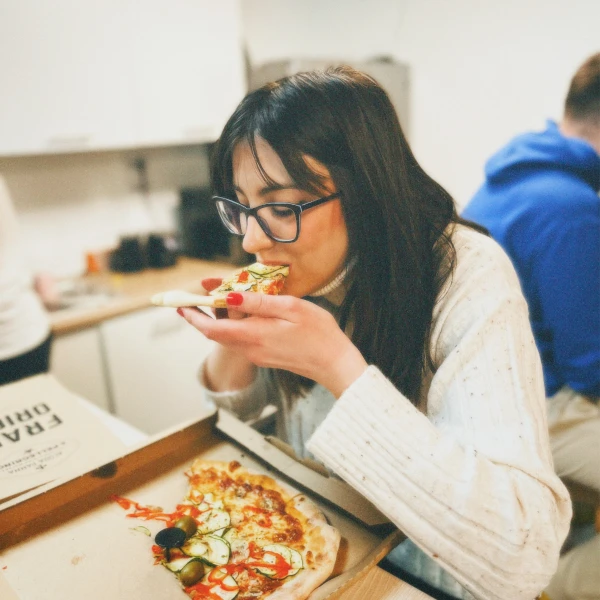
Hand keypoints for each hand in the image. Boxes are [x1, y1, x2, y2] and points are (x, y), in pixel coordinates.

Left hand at [178, 292, 367, 397]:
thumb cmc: (319, 333)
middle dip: (202, 315)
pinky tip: (242, 311)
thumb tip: (229, 295)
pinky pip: (241, 339)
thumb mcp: (291, 308)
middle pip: (216, 333)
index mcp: (254, 336)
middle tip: (196, 296)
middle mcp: (251, 349)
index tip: (180, 303)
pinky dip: (234, 325)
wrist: (335, 364)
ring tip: (217, 297)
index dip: (193, 316)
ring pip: (228, 336)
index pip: (212, 328)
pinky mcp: (265, 357)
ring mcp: (257, 355)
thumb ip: (259, 302)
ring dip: (218, 319)